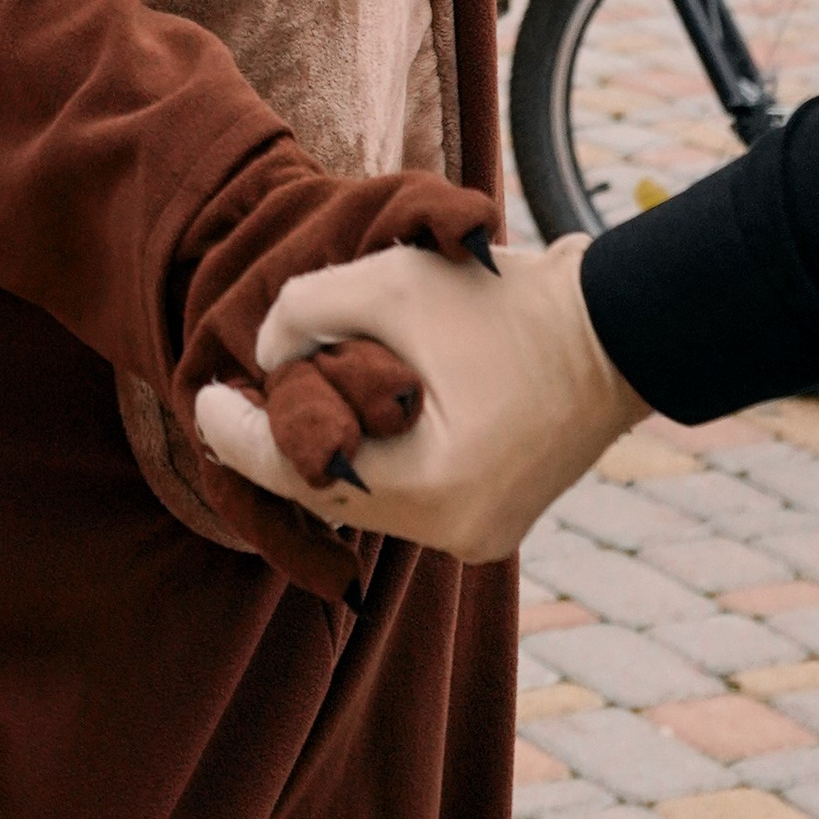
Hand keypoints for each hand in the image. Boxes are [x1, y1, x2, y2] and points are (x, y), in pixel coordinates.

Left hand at [194, 235, 646, 563]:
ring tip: (292, 400)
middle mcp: (455, 535)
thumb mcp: (391, 282)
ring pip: (375, 499)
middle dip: (282, 447)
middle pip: (337, 496)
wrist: (617, 326)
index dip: (239, 440)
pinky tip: (355, 418)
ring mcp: (480, 536)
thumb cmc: (503, 301)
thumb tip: (268, 355)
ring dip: (336, 450)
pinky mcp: (495, 520)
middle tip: (232, 402)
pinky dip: (380, 460)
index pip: (303, 477)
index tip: (201, 402)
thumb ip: (308, 312)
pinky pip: (413, 498)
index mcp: (431, 490)